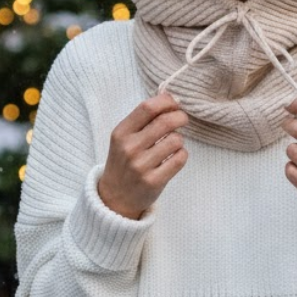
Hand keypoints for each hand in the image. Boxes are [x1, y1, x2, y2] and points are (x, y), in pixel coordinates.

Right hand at [97, 93, 188, 219]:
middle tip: (182, 119)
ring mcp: (141, 166)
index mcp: (121, 133)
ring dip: (179, 139)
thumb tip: (172, 99)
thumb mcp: (124, 138)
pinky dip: (182, 155)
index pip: (147, 107)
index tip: (175, 103)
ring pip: (176, 140)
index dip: (167, 101)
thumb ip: (144, 119)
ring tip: (172, 144)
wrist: (114, 197)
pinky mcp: (153, 181)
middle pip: (166, 121)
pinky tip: (173, 157)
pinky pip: (180, 159)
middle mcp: (129, 148)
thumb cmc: (124, 161)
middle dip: (180, 117)